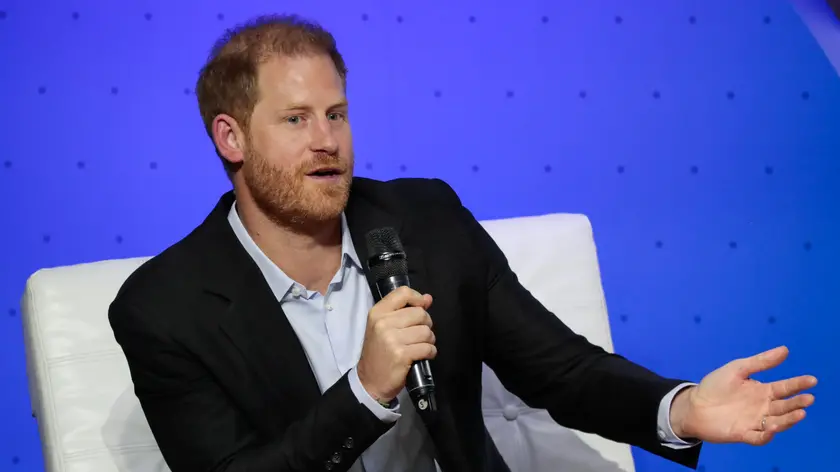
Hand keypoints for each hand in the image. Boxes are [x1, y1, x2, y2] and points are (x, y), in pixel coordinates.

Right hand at [357, 286, 436, 402]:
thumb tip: (428, 298)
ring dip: (429, 340)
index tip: (422, 307)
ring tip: (420, 346)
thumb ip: (404, 310)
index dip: (418, 299)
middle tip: (419, 334)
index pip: (403, 293)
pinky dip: (430, 352)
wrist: (369, 381)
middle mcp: (383, 323)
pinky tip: (423, 355)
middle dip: (426, 324)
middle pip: (420, 313)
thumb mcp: (383, 327)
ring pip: (426, 331)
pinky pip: (427, 348)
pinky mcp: (401, 355)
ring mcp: (392, 339)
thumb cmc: (379, 352)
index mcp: (377, 313)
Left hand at [670, 346, 816, 444]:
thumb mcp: (737, 369)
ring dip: (788, 420)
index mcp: (763, 391)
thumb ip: (760, 362)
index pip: (785, 388)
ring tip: (799, 413)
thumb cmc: (715, 386)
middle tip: (808, 399)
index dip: (798, 384)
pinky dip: (766, 436)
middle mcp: (762, 407)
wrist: (693, 404)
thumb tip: (785, 350)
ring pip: (777, 423)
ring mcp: (754, 421)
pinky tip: (770, 428)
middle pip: (784, 406)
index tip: (811, 380)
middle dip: (797, 403)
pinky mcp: (743, 434)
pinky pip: (758, 438)